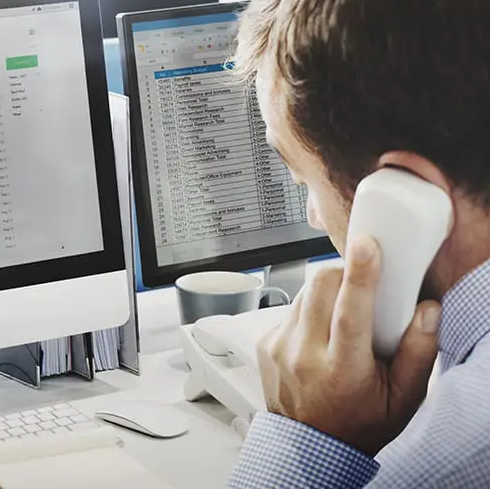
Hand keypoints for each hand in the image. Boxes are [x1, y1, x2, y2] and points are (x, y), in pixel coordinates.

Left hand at [256, 236, 441, 455]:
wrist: (310, 447)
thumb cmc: (357, 423)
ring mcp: (280, 347)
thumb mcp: (401, 400)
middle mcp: (304, 355)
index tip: (367, 246)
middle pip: (319, 286)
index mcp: (342, 370)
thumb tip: (426, 310)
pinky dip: (308, 310)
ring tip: (340, 317)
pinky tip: (320, 333)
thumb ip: (418, 353)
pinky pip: (290, 308)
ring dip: (325, 292)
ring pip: (303, 292)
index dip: (360, 274)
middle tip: (359, 283)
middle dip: (342, 272)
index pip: (349, 311)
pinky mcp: (266, 343)